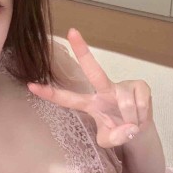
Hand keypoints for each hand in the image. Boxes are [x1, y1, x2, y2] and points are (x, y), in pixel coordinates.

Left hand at [27, 29, 152, 147]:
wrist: (141, 129)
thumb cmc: (119, 130)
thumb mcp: (110, 140)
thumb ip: (114, 138)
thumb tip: (128, 127)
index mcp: (89, 104)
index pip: (67, 99)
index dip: (50, 93)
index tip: (31, 85)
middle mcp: (104, 90)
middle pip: (93, 70)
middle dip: (83, 51)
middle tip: (72, 32)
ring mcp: (122, 86)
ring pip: (125, 104)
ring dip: (131, 120)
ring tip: (133, 125)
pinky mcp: (140, 85)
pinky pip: (140, 104)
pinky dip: (141, 117)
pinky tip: (140, 117)